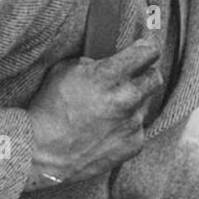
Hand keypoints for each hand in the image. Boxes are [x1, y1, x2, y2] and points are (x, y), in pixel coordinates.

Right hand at [25, 37, 162, 190]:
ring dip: (131, 103)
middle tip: (131, 78)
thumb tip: (106, 62)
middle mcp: (126, 98)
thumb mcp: (64, 71)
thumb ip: (92, 64)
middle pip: (155, 77)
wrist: (43, 151)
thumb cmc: (49, 109)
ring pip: (145, 104)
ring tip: (108, 111)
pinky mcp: (134, 144)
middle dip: (145, 75)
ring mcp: (132, 123)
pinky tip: (106, 130)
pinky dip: (126, 127)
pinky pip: (137, 128)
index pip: (147, 52)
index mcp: (109, 75)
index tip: (145, 48)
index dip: (146, 47)